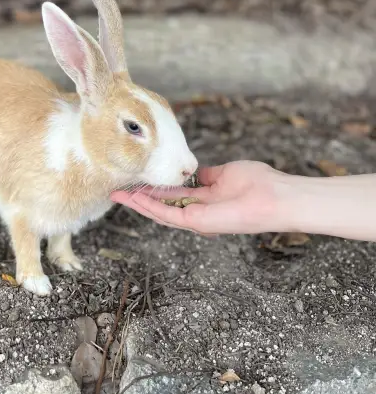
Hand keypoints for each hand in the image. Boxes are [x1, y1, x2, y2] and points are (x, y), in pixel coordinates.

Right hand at [111, 160, 288, 235]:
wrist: (276, 198)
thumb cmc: (260, 184)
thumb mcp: (226, 173)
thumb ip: (207, 175)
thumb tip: (193, 171)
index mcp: (205, 201)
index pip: (173, 196)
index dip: (153, 190)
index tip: (136, 181)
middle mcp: (198, 213)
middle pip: (161, 207)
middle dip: (138, 200)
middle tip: (116, 192)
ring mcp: (196, 219)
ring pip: (159, 213)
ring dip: (137, 204)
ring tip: (117, 195)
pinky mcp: (197, 222)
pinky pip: (167, 214)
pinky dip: (149, 206)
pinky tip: (134, 198)